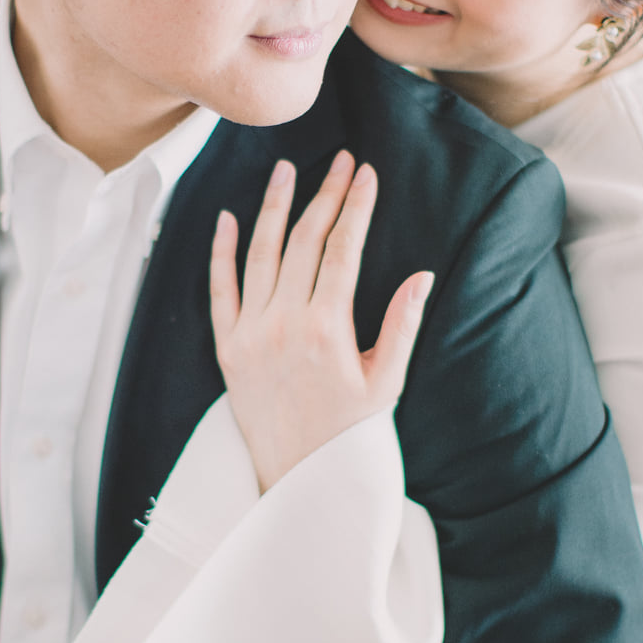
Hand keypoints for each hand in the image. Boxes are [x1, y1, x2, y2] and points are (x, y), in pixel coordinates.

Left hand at [210, 151, 433, 491]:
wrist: (298, 479)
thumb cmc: (350, 433)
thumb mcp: (386, 382)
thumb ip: (402, 326)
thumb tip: (422, 275)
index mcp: (327, 330)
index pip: (342, 251)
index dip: (355, 207)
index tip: (365, 174)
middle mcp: (283, 325)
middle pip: (303, 243)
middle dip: (324, 196)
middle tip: (339, 162)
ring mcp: (250, 334)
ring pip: (260, 255)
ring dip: (274, 208)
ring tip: (286, 170)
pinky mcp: (227, 348)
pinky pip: (219, 290)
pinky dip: (221, 252)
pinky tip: (228, 218)